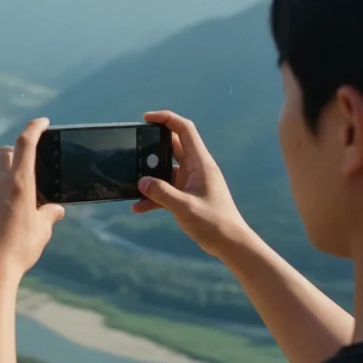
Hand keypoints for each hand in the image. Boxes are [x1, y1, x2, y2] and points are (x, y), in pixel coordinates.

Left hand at [0, 118, 64, 283]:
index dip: (34, 128)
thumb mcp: (41, 232)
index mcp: (19, 183)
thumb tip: (56, 210)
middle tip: (22, 170)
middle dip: (14, 155)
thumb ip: (49, 215)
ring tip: (8, 208)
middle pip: (3, 154)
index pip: (26, 143)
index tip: (41, 122)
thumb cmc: (19, 251)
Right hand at [131, 110, 249, 257]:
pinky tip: (139, 207)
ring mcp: (191, 181)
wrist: (230, 244)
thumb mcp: (185, 207)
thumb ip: (161, 193)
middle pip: (172, 145)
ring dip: (149, 175)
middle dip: (151, 146)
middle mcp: (196, 168)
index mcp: (200, 163)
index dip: (166, 119)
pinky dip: (153, 195)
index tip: (146, 118)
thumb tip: (141, 181)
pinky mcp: (187, 194)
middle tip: (133, 148)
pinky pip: (166, 188)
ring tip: (132, 181)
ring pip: (166, 169)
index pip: (184, 129)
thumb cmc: (214, 223)